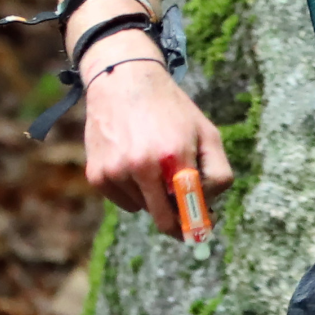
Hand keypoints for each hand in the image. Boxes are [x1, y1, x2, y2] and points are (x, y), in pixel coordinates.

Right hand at [82, 58, 233, 236]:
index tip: (200, 234)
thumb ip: (217, 172)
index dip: (195, 226)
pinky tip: (133, 165)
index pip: (187, 208)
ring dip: (153, 197)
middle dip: (176, 221)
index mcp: (173, 154)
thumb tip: (209, 208)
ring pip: (144, 209)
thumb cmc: (171, 111)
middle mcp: (141, 165)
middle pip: (163, 219)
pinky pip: (124, 203)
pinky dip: (133, 192)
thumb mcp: (206, 132)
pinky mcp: (97, 175)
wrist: (123, 80)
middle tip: (183, 219)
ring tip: (152, 164)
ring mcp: (116, 171)